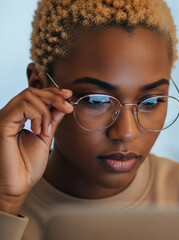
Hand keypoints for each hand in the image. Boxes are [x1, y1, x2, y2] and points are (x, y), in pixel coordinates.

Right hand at [0, 87, 72, 214]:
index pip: (34, 94)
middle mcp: (9, 115)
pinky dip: (37, 115)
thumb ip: (52, 120)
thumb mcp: (45, 138)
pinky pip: (22, 107)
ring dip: (46, 110)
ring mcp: (4, 119)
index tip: (69, 96)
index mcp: (18, 118)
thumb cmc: (27, 166)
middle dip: (54, 96)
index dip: (53, 92)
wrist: (18, 185)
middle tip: (67, 108)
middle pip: (32, 91)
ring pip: (28, 96)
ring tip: (47, 130)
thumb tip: (63, 104)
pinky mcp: (2, 124)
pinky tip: (39, 131)